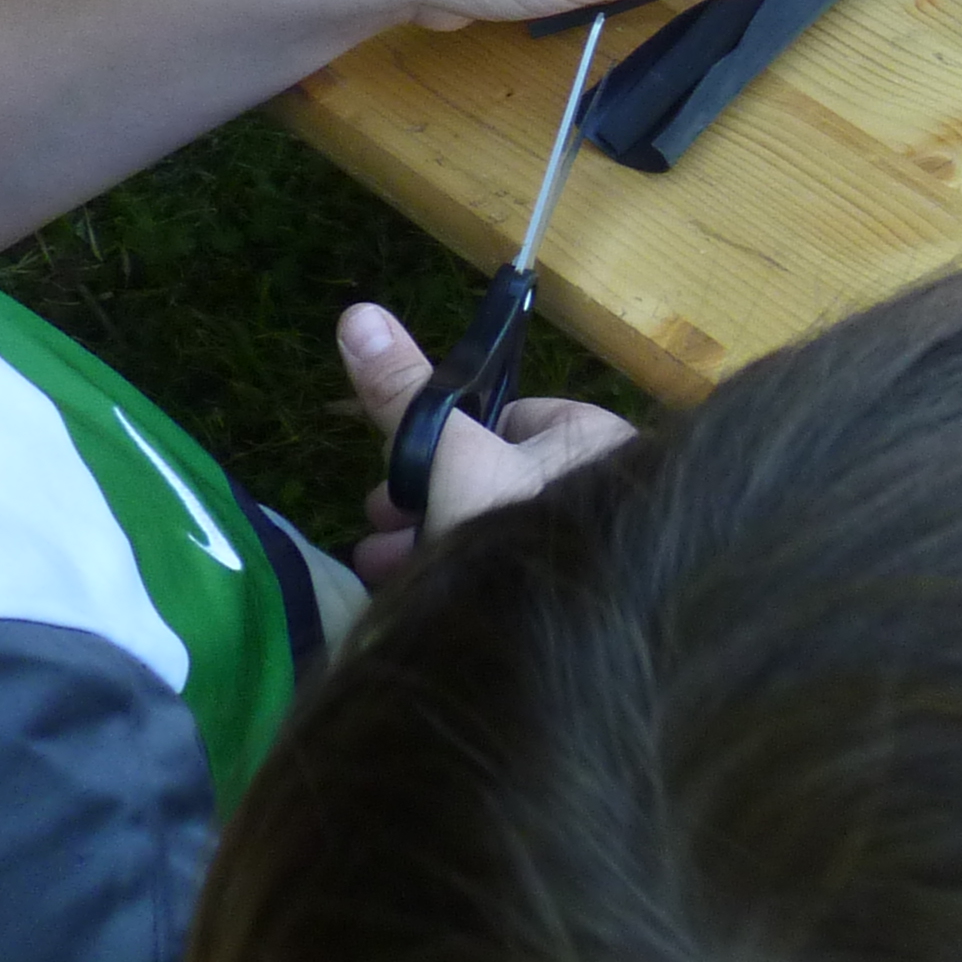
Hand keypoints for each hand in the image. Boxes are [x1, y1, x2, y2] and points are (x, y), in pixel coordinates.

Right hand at [334, 302, 638, 583]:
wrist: (550, 646)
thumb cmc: (508, 527)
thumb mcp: (447, 451)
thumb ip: (405, 393)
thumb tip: (359, 315)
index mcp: (594, 440)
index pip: (512, 418)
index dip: (446, 438)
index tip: (393, 467)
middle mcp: (602, 491)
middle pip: (493, 478)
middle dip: (422, 498)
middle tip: (375, 523)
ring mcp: (584, 548)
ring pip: (492, 529)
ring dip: (427, 542)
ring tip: (376, 566)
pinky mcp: (568, 602)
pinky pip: (504, 576)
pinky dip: (458, 579)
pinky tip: (411, 597)